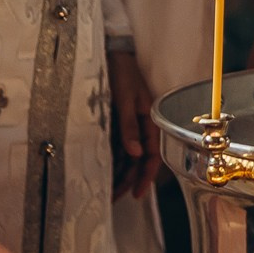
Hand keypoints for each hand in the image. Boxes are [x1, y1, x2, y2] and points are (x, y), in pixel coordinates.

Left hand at [108, 49, 162, 198]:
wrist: (112, 53)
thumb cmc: (123, 73)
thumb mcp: (125, 99)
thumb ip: (129, 126)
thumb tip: (135, 154)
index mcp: (149, 121)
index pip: (151, 155)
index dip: (146, 176)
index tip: (137, 194)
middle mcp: (140, 127)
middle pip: (138, 161)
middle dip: (129, 181)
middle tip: (114, 199)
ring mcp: (128, 126)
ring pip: (127, 157)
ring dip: (120, 174)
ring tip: (107, 191)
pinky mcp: (116, 123)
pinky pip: (116, 147)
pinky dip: (112, 161)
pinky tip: (102, 172)